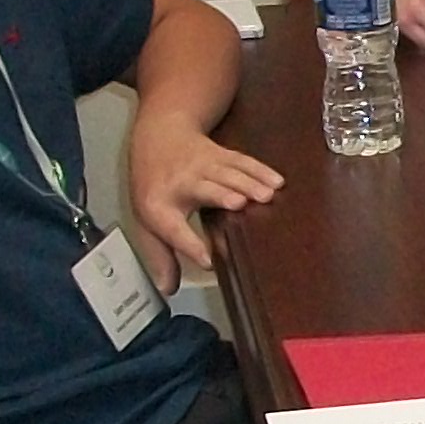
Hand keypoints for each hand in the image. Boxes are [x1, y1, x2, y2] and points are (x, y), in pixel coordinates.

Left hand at [121, 108, 283, 290]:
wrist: (159, 134)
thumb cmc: (154, 186)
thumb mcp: (147, 221)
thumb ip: (161, 256)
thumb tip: (169, 289)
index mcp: (159, 206)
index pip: (173, 228)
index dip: (191, 245)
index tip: (208, 262)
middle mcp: (180, 183)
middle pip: (204, 190)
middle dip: (221, 195)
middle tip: (238, 204)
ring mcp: (202, 164)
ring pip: (227, 173)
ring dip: (247, 183)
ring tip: (266, 196)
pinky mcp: (220, 153)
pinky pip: (242, 161)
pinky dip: (260, 171)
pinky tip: (277, 182)